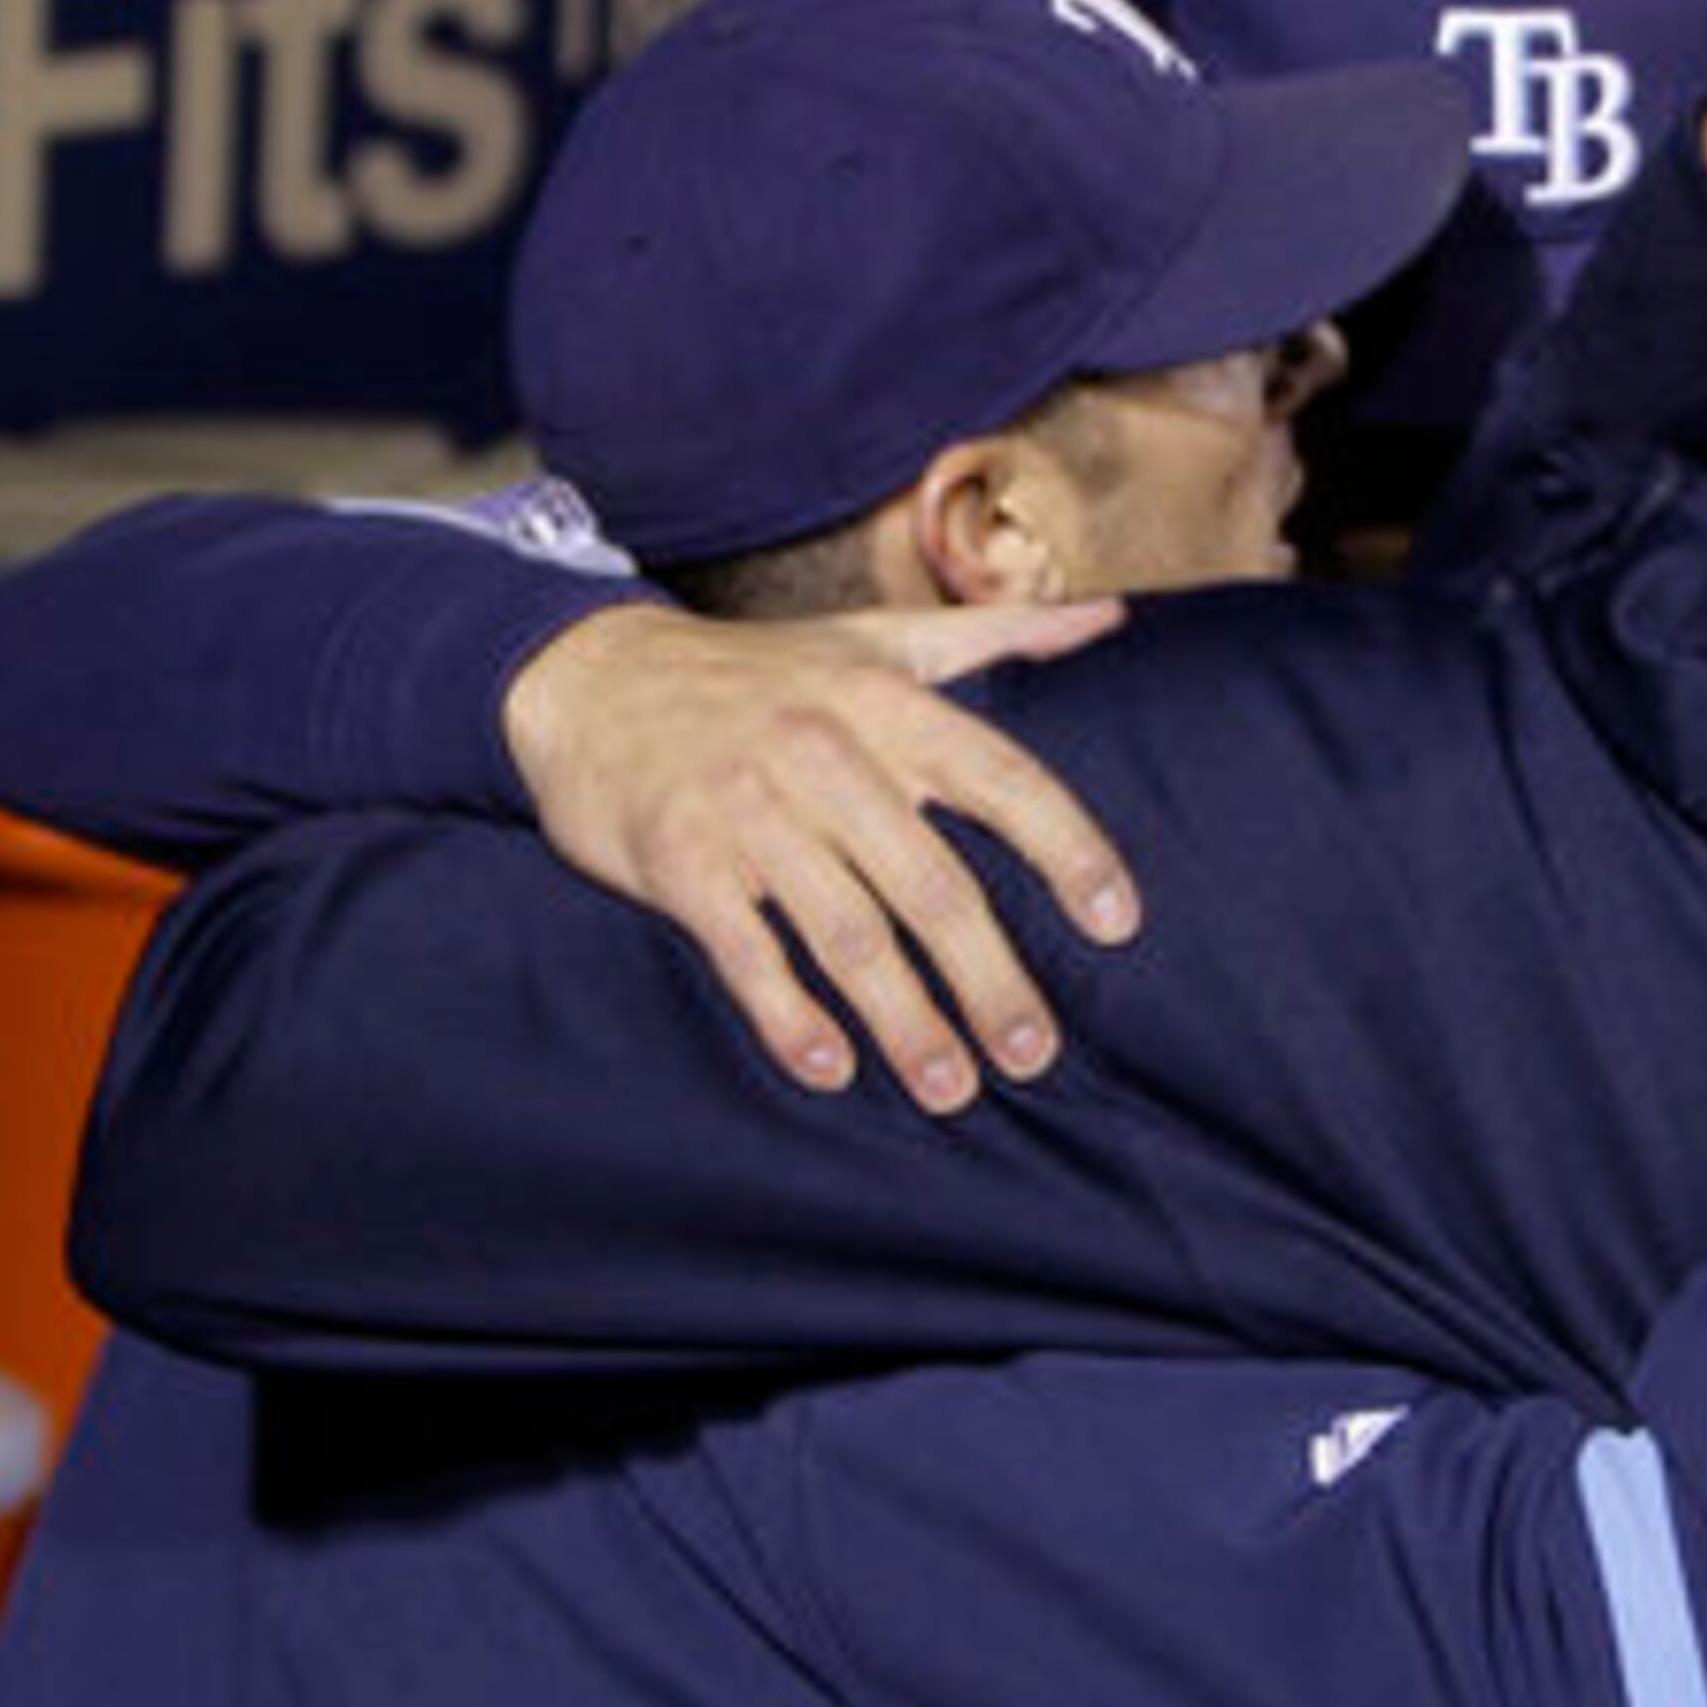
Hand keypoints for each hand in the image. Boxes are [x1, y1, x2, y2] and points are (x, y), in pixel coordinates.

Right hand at [501, 600, 1142, 1111]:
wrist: (586, 674)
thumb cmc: (760, 673)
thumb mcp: (875, 638)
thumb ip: (997, 636)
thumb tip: (1114, 618)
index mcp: (888, 704)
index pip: (1004, 781)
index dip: (1070, 851)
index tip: (1120, 923)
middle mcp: (825, 753)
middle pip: (930, 884)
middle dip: (989, 979)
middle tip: (1034, 1055)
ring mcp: (746, 806)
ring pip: (845, 931)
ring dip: (903, 1020)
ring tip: (952, 1089)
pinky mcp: (676, 857)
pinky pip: (744, 950)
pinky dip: (787, 1015)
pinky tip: (829, 1069)